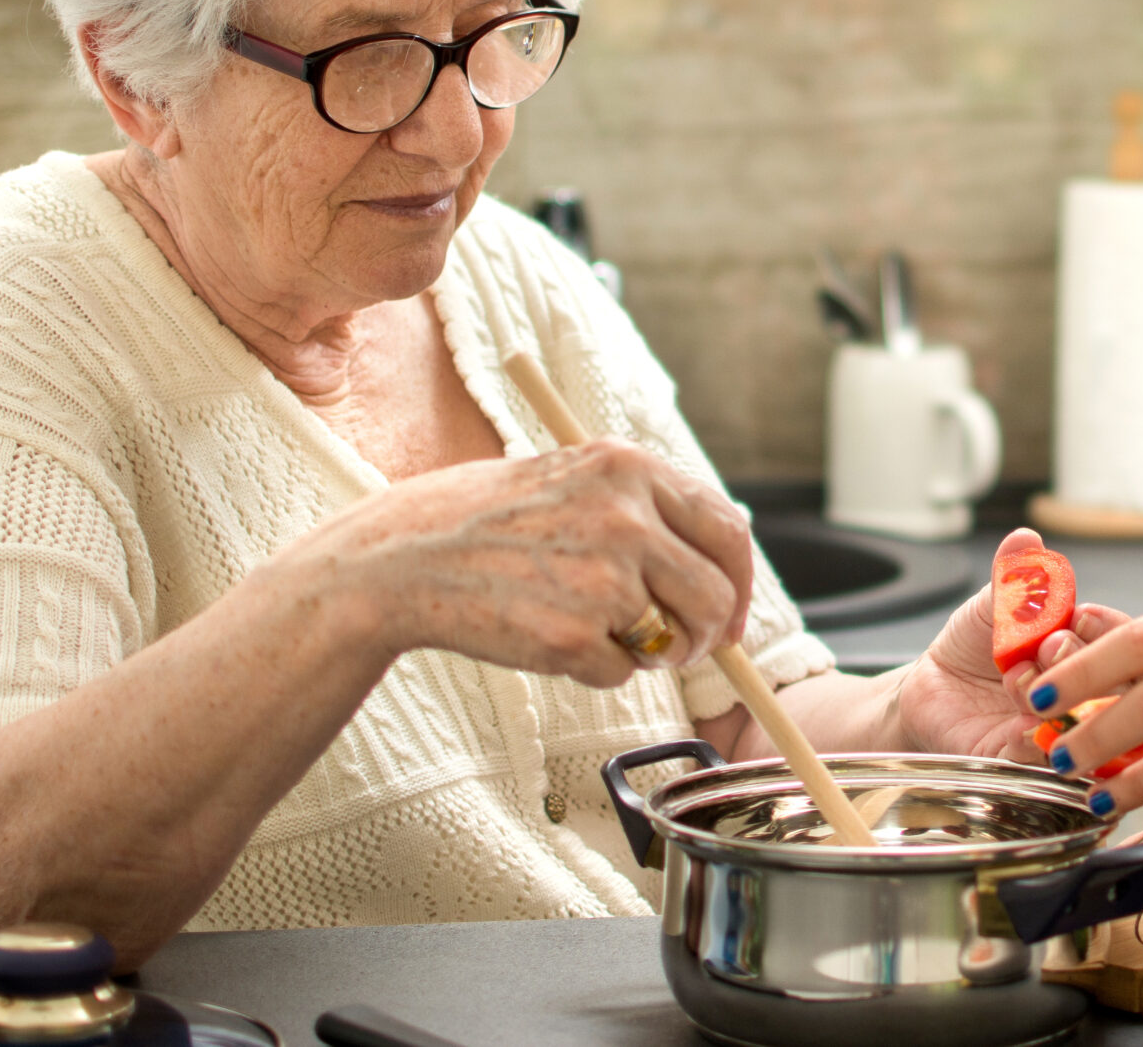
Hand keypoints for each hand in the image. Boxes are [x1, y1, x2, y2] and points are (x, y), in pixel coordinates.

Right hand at [304, 440, 757, 687]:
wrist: (403, 557)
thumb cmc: (489, 520)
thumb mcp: (574, 478)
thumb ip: (645, 508)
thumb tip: (720, 565)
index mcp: (630, 467)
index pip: (728, 530)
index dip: (739, 581)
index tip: (731, 614)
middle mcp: (625, 516)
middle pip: (715, 594)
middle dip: (707, 634)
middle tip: (678, 648)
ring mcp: (601, 578)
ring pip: (672, 640)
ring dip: (646, 652)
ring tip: (591, 629)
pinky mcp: (573, 636)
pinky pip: (620, 675)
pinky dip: (594, 670)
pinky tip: (546, 636)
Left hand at [891, 529, 1131, 760]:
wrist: (929, 687)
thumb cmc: (972, 645)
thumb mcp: (993, 604)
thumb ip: (1015, 575)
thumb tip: (1026, 538)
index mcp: (1086, 650)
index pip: (1123, 641)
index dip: (1104, 628)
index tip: (1077, 614)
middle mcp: (1083, 694)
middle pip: (1115, 684)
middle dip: (1077, 659)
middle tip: (1045, 645)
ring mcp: (1060, 731)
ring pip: (1082, 723)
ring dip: (1053, 696)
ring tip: (1017, 679)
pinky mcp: (1026, 763)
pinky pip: (1046, 760)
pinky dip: (1034, 737)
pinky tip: (1019, 720)